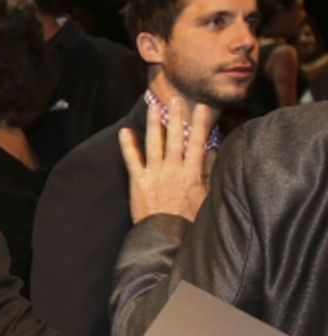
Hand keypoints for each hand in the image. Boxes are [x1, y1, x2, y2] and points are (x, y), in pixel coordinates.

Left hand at [119, 97, 212, 222]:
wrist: (167, 237)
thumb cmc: (190, 221)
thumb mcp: (208, 198)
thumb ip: (209, 174)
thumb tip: (212, 153)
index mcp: (192, 173)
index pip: (197, 142)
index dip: (199, 123)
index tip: (201, 106)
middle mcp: (172, 169)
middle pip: (175, 137)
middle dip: (176, 116)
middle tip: (176, 98)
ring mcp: (154, 174)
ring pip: (154, 143)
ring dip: (154, 123)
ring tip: (153, 106)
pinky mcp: (138, 182)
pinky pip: (132, 160)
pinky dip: (127, 145)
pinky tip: (124, 131)